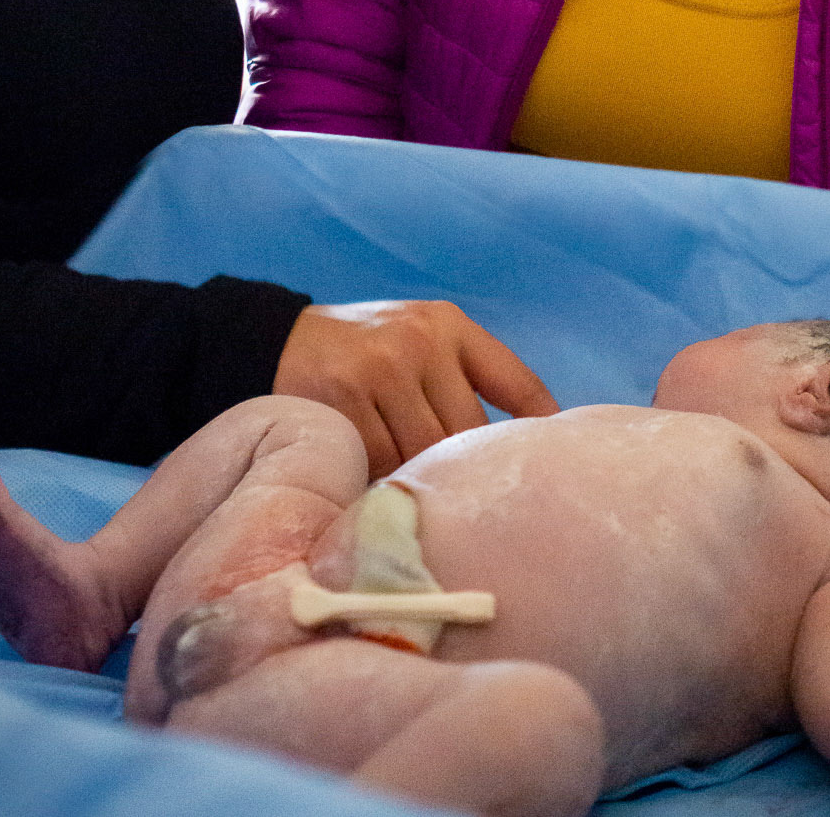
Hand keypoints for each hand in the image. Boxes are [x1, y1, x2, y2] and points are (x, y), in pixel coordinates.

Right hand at [272, 299, 558, 477]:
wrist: (272, 341)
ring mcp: (382, 369)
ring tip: (415, 497)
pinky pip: (381, 464)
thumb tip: (517, 452)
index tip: (556, 468)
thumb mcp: (418, 341)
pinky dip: (382, 483)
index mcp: (450, 325)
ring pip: (425, 454)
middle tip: (464, 504)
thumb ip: (463, 380)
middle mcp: (421, 341)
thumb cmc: (362, 355)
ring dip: (420, 481)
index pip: (517, 383)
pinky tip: (375, 486)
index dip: (542, 431)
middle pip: (470, 434)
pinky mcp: (344, 399)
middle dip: (464, 472)